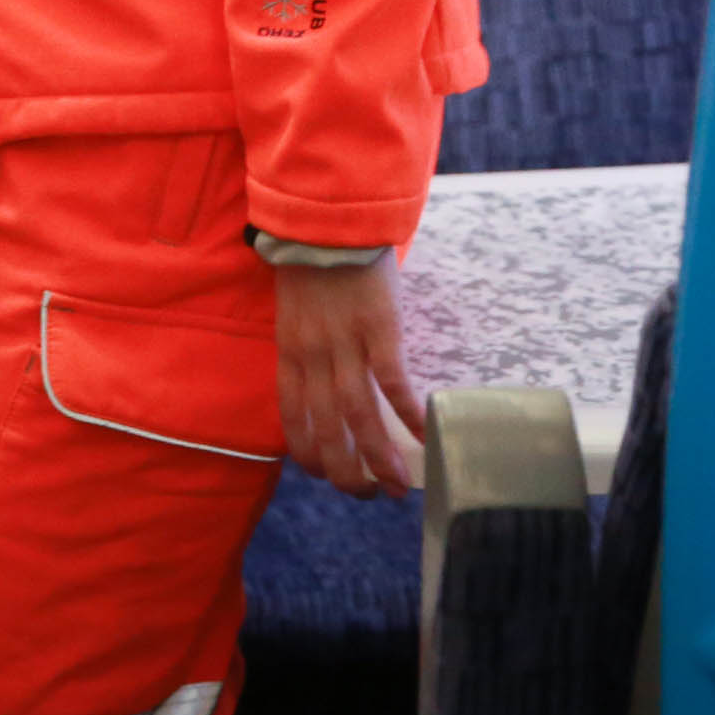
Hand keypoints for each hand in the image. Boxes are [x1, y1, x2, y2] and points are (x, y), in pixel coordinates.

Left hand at [273, 259, 421, 498]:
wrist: (328, 219)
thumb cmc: (314, 265)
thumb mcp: (296, 314)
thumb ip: (307, 350)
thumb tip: (326, 384)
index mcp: (290, 354)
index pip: (293, 421)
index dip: (310, 456)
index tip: (328, 476)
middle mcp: (313, 356)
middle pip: (326, 429)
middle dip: (347, 472)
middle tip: (369, 494)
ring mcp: (345, 343)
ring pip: (358, 415)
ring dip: (379, 456)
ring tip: (398, 484)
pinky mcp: (378, 328)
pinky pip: (392, 379)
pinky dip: (407, 411)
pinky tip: (424, 434)